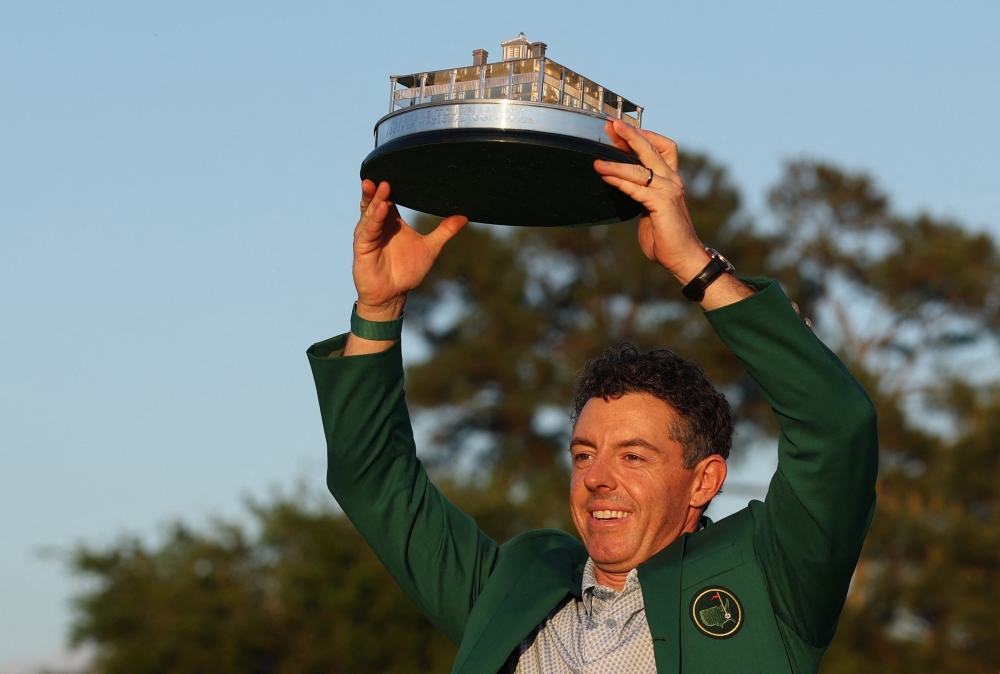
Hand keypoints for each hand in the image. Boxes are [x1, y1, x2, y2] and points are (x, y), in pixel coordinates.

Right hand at [352, 180, 467, 320]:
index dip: (390, 188)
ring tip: (383, 186)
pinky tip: (382, 210)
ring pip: (370, 214)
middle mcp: (377, 225)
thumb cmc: (407, 271)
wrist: (393, 295)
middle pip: (375, 202)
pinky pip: (369, 231)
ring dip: (376, 200)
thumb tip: (465, 217)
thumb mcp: (430, 248)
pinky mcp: (363, 248)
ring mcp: (368, 235)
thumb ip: (444, 231)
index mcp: (391, 222)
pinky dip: (375, 220)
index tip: (395, 172)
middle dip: (379, 190)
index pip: (388, 200)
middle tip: (384, 176)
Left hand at [593, 120, 710, 284]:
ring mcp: (669, 191)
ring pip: (640, 169)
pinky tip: (606, 177)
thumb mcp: (649, 208)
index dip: (643, 135)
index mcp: (670, 179)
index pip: (663, 146)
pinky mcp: (663, 204)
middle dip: (631, 134)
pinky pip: (638, 189)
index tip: (620, 129)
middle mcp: (672, 180)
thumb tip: (621, 184)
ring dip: (616, 163)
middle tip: (612, 124)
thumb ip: (640, 193)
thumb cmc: (664, 236)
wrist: (682, 257)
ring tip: (597, 161)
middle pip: (652, 148)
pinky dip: (621, 182)